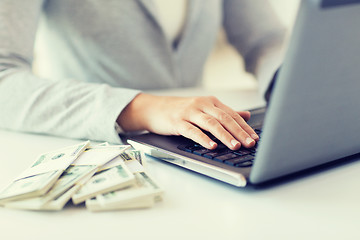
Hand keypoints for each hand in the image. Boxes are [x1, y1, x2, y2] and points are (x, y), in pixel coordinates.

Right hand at [117, 93, 258, 149]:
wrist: (154, 108)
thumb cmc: (181, 110)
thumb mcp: (204, 109)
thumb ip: (225, 113)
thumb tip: (246, 116)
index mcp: (211, 102)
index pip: (232, 115)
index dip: (244, 127)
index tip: (254, 138)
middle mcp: (202, 105)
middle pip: (224, 118)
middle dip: (239, 132)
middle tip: (249, 143)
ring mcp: (189, 112)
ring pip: (211, 124)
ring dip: (224, 135)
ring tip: (235, 146)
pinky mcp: (177, 122)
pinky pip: (192, 131)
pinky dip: (203, 138)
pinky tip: (211, 146)